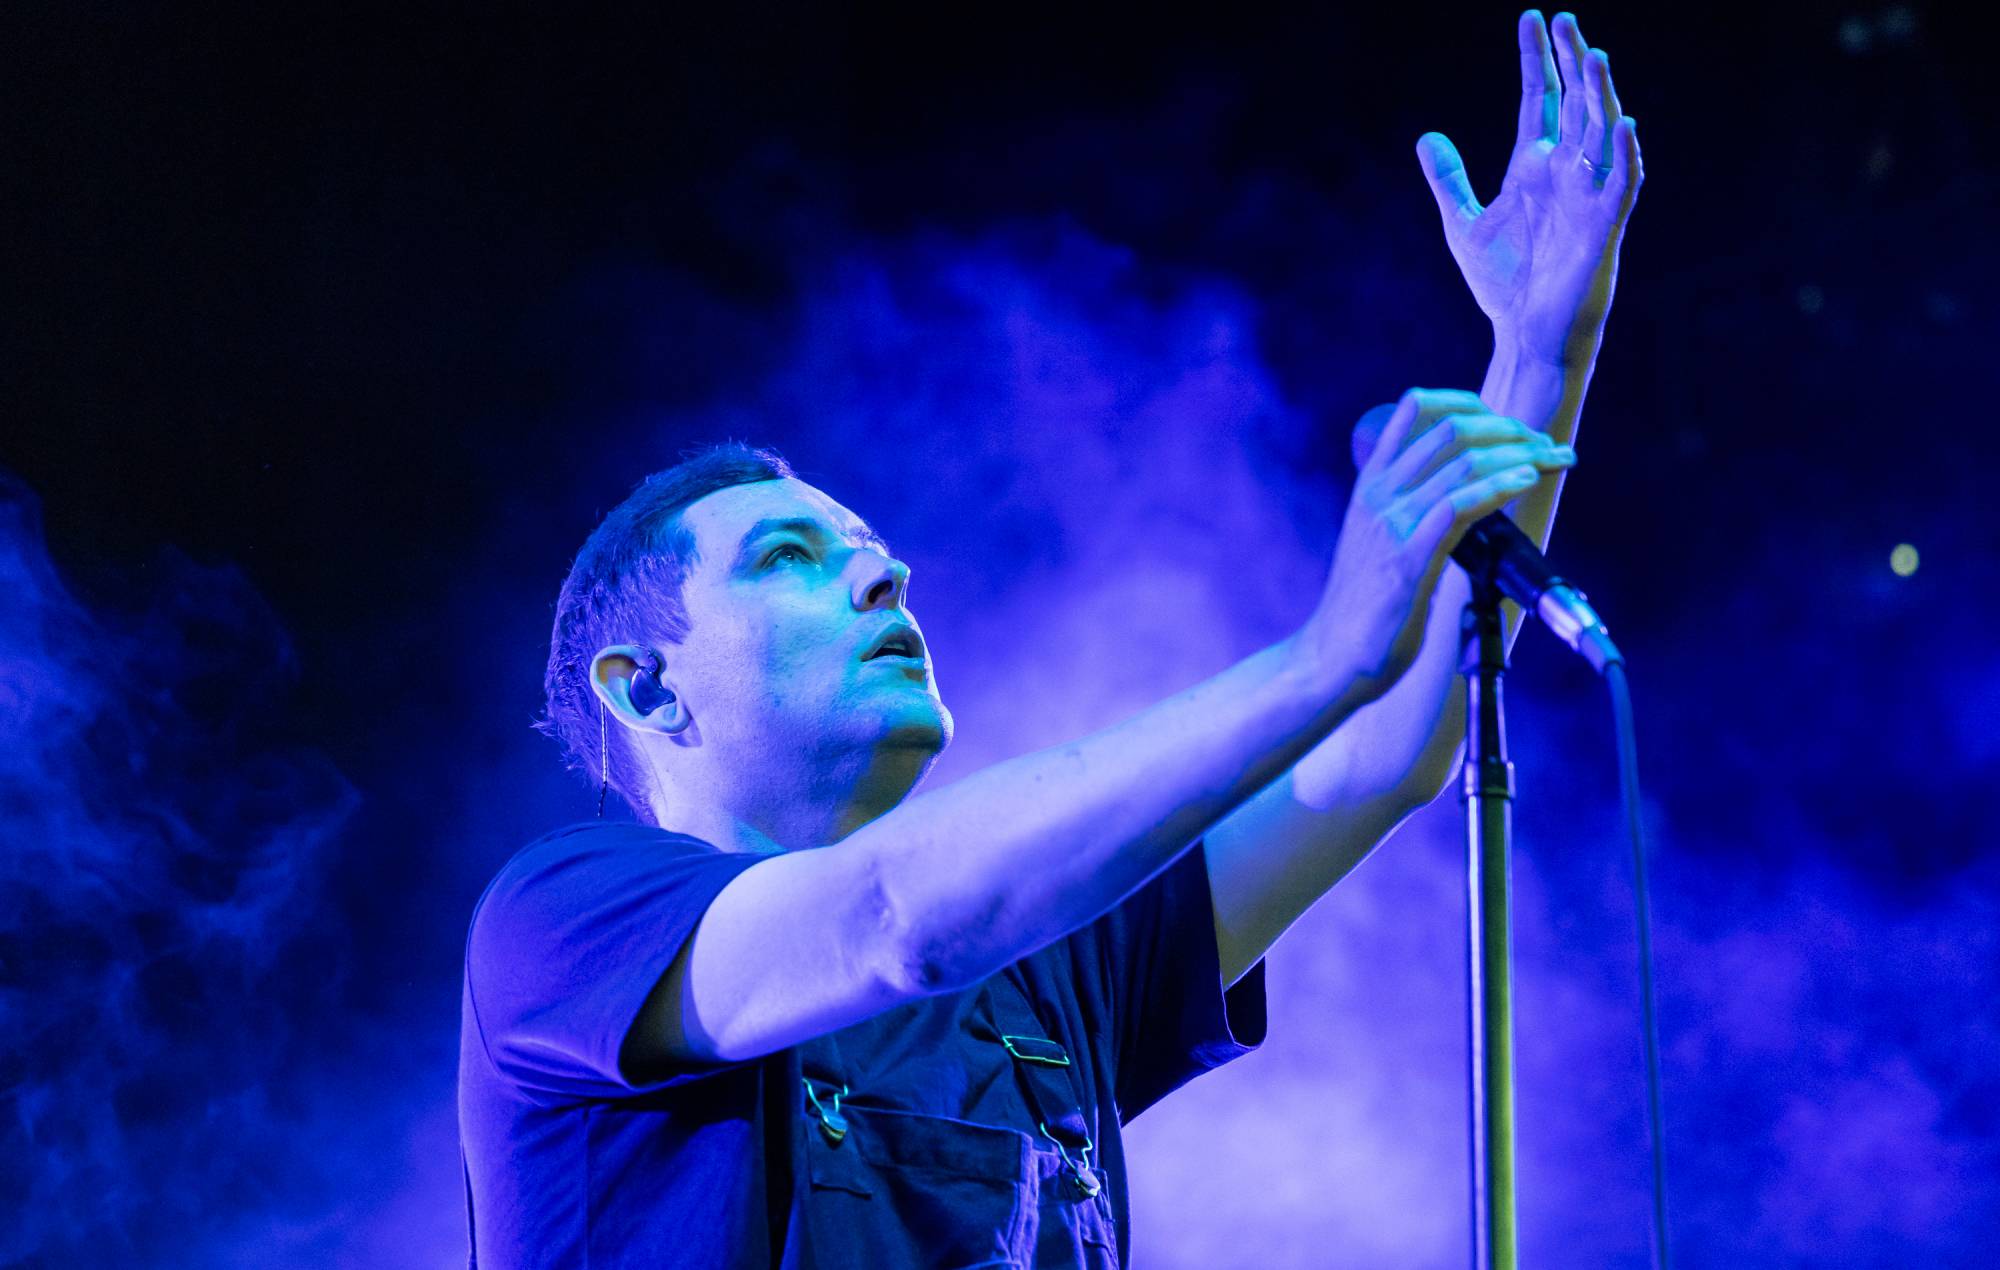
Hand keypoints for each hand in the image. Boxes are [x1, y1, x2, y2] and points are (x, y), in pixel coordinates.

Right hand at [1295, 388, 1574, 704]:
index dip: (1470, 402)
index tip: (1509, 424)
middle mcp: (1379, 495)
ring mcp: (1391, 526)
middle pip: (1452, 428)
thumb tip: (1459, 489)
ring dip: (1521, 453)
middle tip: (1546, 445)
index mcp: (1371, 483)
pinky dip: (1499, 486)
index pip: (1415, 407)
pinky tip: (1526, 480)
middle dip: (1511, 428)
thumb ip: (1408, 508)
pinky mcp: (1408, 562)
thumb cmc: (1364, 606)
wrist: (1330, 658)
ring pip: (1463, 462)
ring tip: (1553, 458)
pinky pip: (1459, 507)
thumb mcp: (1378, 539)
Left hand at [1416, 11, 1642, 368]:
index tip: (1532, 18)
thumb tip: (1426, 136)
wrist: (1524, 335)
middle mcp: (1566, 172)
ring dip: (1599, 95)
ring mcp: (1588, 196)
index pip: (1539, 100)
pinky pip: (1621, 184)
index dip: (1536, 61)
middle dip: (1570, 62)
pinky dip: (1624, 155)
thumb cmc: (1503, 284)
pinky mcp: (1604, 227)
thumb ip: (1449, 180)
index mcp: (1533, 167)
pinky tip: (1623, 124)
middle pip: (1574, 103)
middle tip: (1564, 19)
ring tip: (1593, 56)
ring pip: (1601, 133)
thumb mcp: (1463, 223)